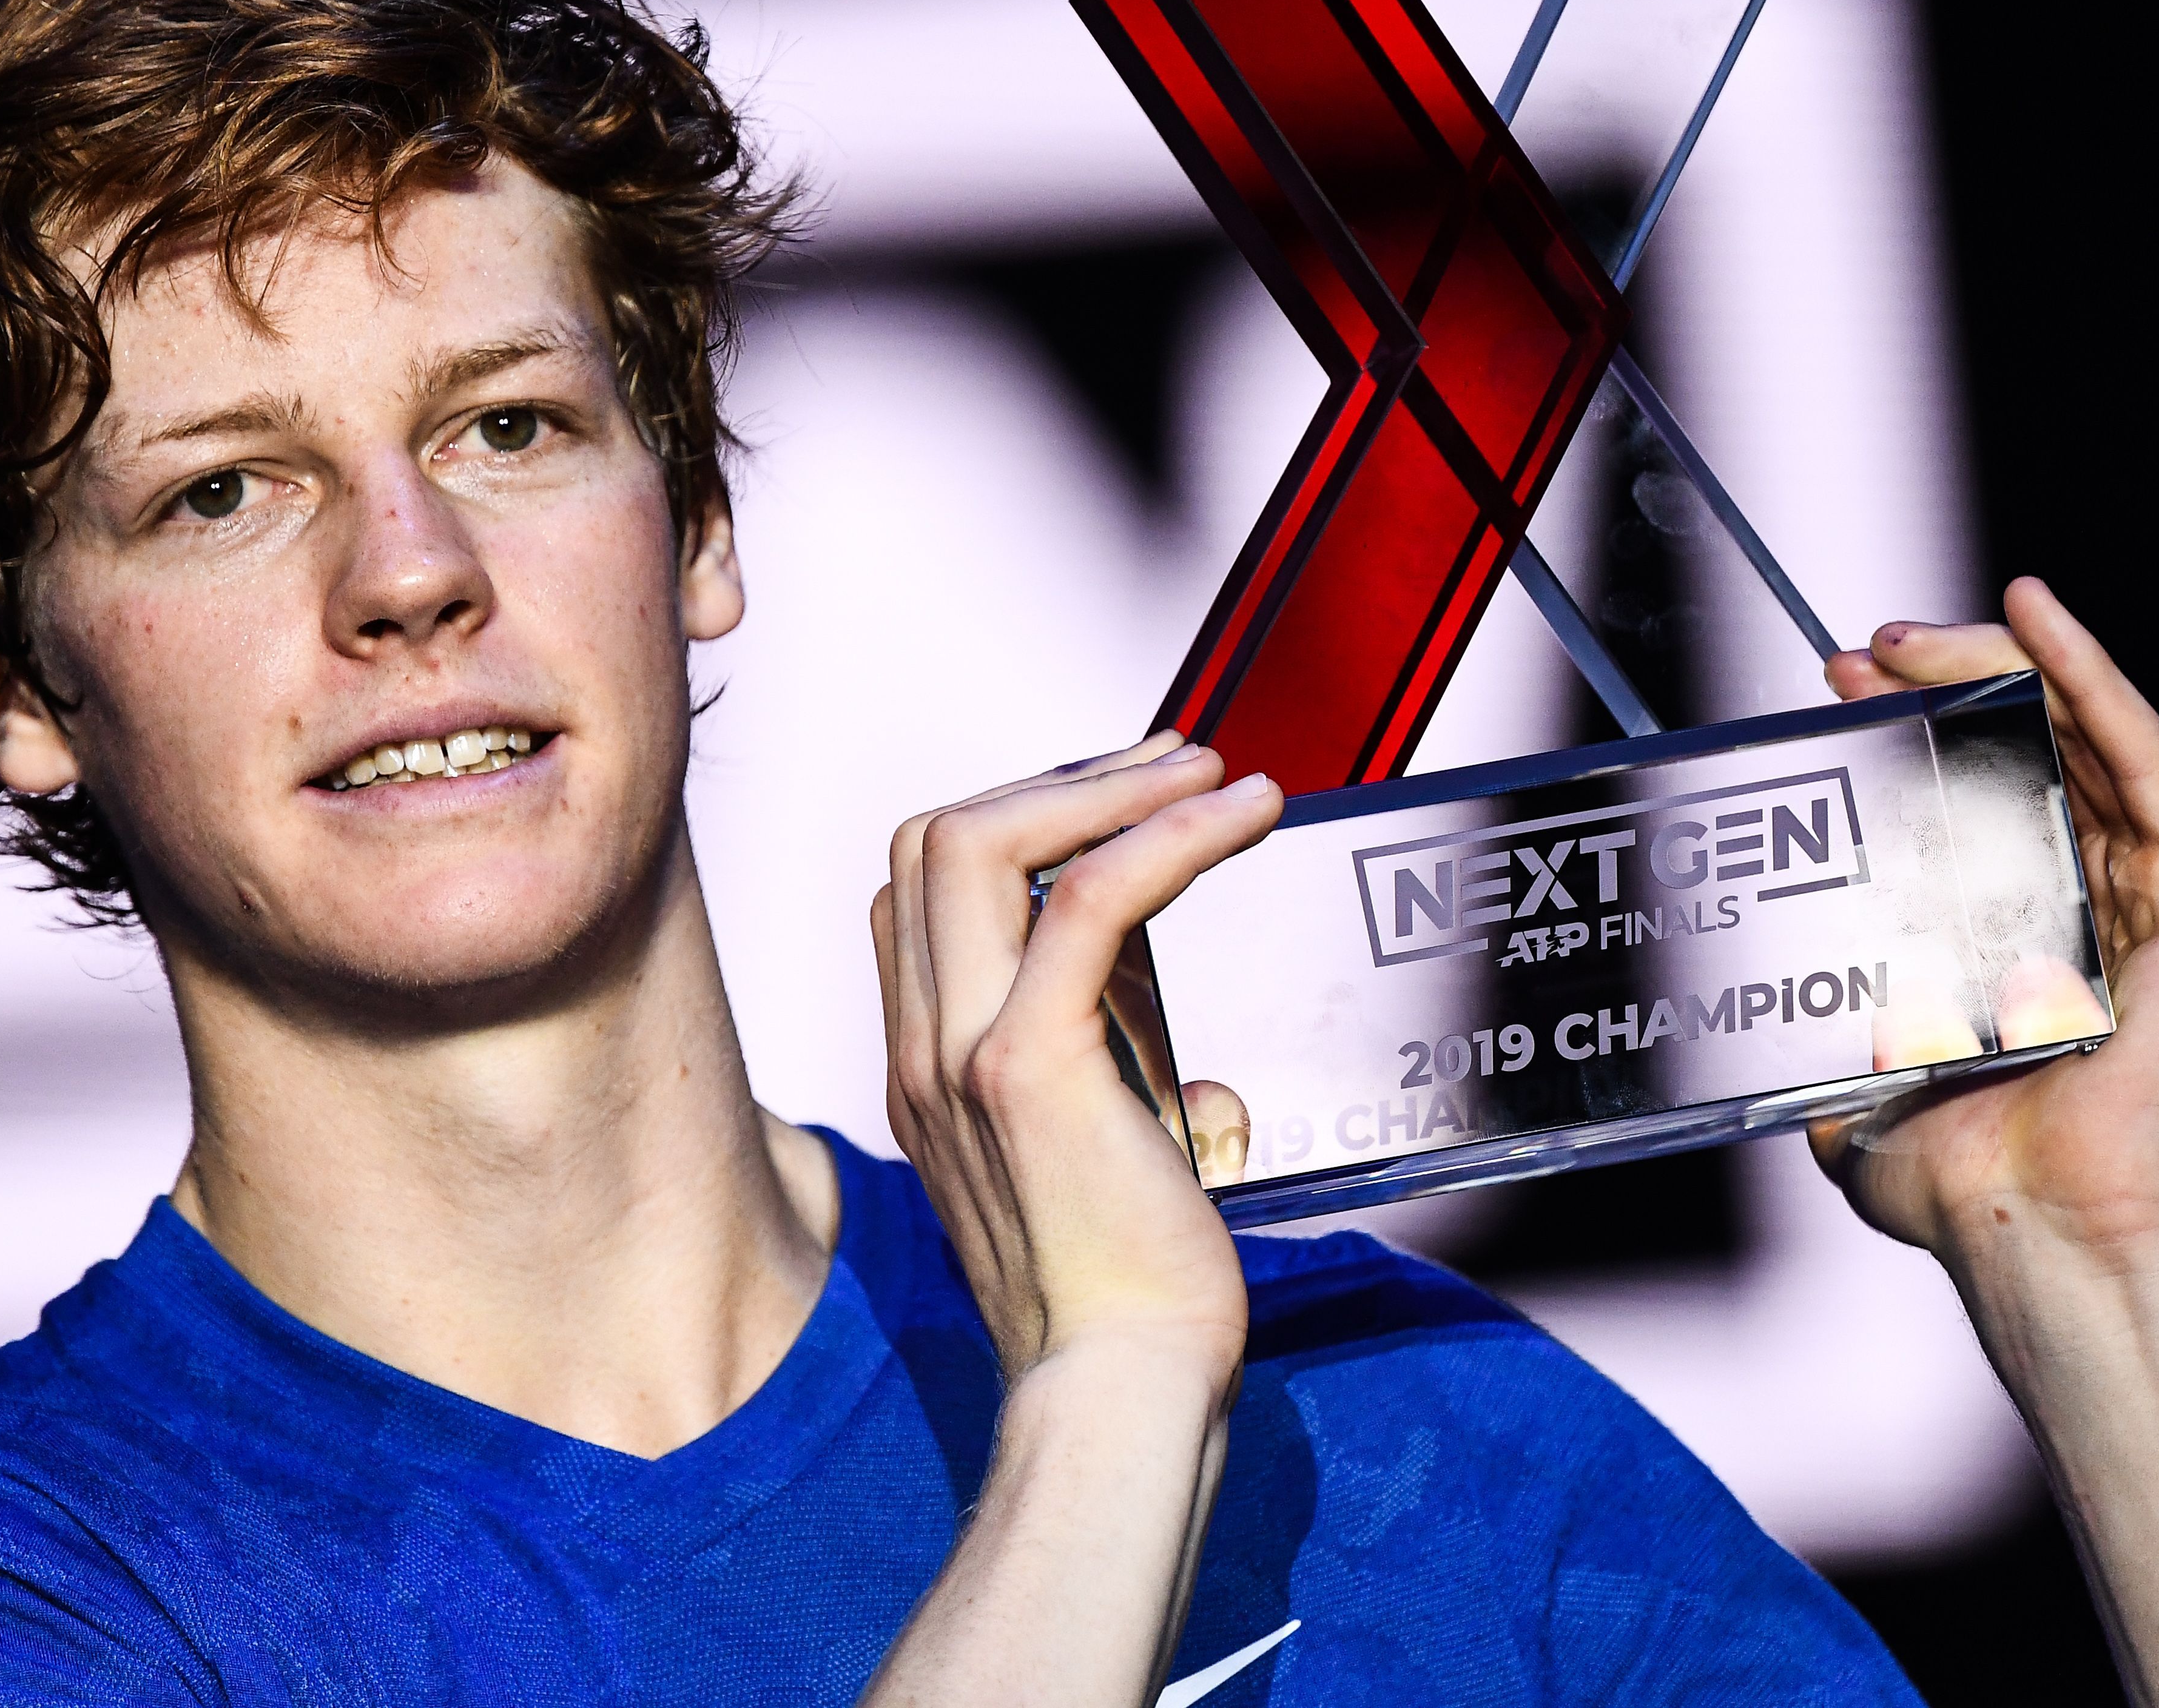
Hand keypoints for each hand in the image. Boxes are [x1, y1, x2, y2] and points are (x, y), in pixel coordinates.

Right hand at [873, 733, 1282, 1381]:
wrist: (1118, 1393)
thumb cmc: (1129, 1298)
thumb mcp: (1096, 1169)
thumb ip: (1112, 1107)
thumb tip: (1200, 1084)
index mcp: (926, 1069)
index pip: (918, 891)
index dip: (1014, 821)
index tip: (1118, 808)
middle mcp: (922, 1050)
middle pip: (932, 840)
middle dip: (1057, 778)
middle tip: (1171, 764)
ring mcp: (961, 1055)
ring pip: (982, 843)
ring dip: (1109, 785)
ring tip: (1208, 773)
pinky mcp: (1030, 1067)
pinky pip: (1087, 898)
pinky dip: (1167, 834)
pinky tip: (1240, 817)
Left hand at [1808, 577, 2158, 1273]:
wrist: (2035, 1232)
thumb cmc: (1963, 1178)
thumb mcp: (1864, 1078)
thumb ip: (1830, 1031)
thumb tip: (1765, 1005)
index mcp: (2038, 936)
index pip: (1984, 796)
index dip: (1913, 731)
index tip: (1839, 693)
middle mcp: (2111, 907)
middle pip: (2033, 753)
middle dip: (1943, 688)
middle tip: (1859, 654)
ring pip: (2083, 737)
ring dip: (1996, 669)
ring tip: (1912, 633)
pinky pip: (2151, 758)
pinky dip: (2094, 677)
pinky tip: (2036, 618)